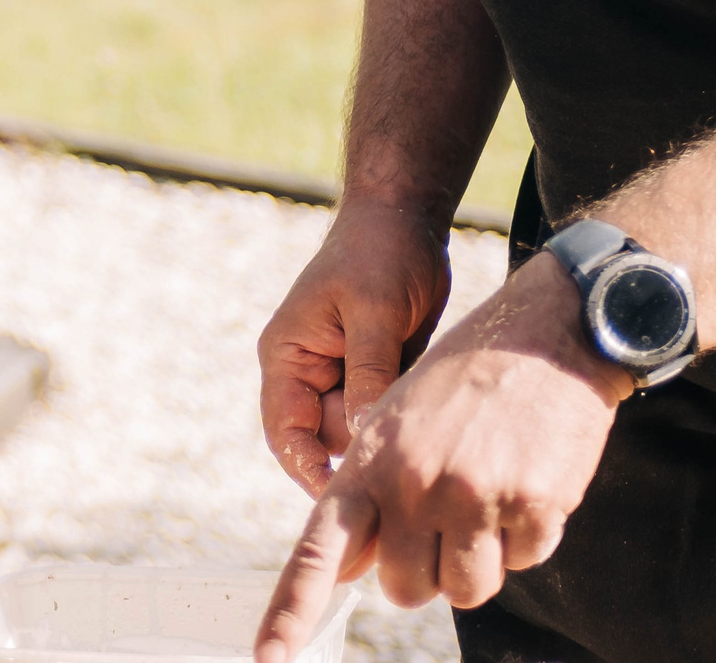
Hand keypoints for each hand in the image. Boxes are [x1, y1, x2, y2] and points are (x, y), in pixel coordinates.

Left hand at [254, 254, 629, 662]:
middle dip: (421, 570)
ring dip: (476, 563)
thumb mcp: (393, 425)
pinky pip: (524, 564)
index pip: (318, 550)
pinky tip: (523, 484)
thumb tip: (348, 570)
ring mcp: (473, 496)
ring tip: (482, 501)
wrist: (542, 338)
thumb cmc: (459, 386)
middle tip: (440, 520)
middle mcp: (414, 483)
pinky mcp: (532, 505)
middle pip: (403, 588)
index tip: (268, 658)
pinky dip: (524, 538)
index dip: (291, 611)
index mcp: (368, 463)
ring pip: (465, 591)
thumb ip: (367, 498)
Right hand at [258, 199, 453, 493]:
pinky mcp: (375, 374)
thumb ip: (370, 374)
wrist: (404, 218)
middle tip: (407, 425)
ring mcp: (343, 375)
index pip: (286, 431)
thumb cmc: (379, 254)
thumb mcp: (374, 312)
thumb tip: (373, 437)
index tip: (349, 498)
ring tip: (420, 391)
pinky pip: (386, 413)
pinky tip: (429, 396)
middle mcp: (308, 373)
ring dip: (390, 427)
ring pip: (362, 431)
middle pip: (328, 440)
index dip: (310, 469)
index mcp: (287, 357)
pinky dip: (405, 414)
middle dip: (364, 443)